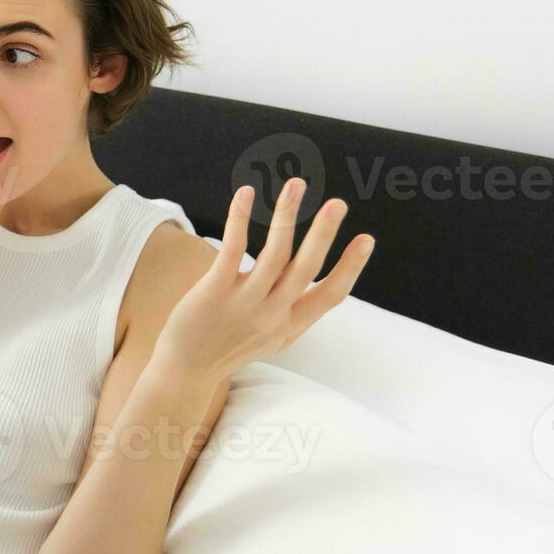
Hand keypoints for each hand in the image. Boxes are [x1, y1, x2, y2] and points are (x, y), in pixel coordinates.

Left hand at [155, 177, 374, 381]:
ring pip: (273, 253)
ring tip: (297, 184)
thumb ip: (296, 311)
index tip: (367, 239)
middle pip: (305, 269)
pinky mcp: (215, 291)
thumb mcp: (274, 338)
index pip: (330, 295)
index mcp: (291, 324)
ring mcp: (244, 303)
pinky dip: (240, 218)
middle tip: (338, 203)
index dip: (351, 268)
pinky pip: (232, 248)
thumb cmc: (232, 346)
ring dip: (287, 215)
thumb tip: (320, 284)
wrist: (187, 370)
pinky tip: (246, 192)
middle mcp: (272, 314)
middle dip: (324, 234)